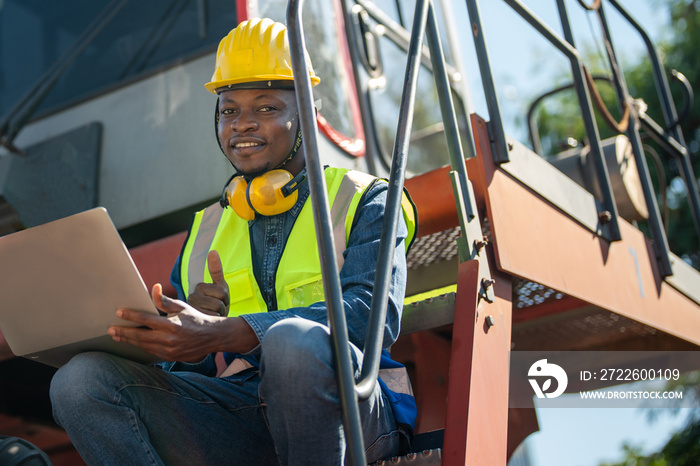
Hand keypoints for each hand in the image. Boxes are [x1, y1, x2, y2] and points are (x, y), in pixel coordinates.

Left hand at [109, 284, 258, 360]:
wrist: (213, 337)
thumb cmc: (196, 318)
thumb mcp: (182, 307)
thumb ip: (165, 300)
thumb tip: (154, 288)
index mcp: (171, 325)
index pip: (145, 320)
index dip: (130, 316)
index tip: (118, 313)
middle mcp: (169, 339)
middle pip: (140, 336)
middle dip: (123, 332)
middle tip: (110, 329)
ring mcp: (169, 350)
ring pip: (143, 346)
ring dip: (129, 341)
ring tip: (117, 336)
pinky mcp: (170, 357)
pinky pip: (151, 352)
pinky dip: (140, 347)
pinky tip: (133, 343)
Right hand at [187, 250, 229, 316]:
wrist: (209, 323)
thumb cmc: (216, 303)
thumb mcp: (219, 287)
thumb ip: (216, 270)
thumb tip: (213, 251)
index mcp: (198, 288)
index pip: (221, 291)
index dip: (225, 297)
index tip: (219, 299)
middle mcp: (191, 298)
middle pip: (219, 301)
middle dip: (222, 306)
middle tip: (216, 308)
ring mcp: (192, 310)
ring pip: (216, 310)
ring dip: (219, 314)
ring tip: (213, 315)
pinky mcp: (194, 322)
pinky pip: (213, 319)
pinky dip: (216, 321)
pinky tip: (210, 321)